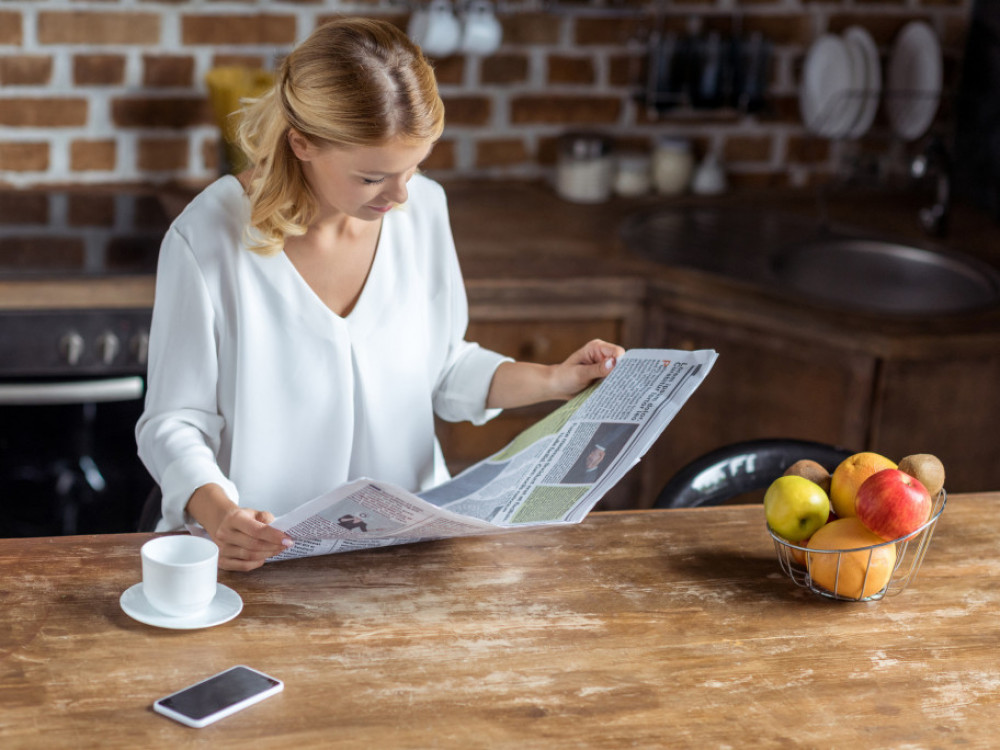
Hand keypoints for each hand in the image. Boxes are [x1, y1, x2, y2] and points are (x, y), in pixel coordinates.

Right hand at [186, 484, 292, 571]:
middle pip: (254, 545)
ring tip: (278, 549)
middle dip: (274, 546)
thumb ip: (266, 517)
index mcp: (234, 519)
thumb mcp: (253, 512)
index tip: (288, 539)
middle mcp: (225, 534)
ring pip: (250, 556)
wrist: (221, 523)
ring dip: (268, 554)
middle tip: (286, 544)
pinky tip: (265, 556)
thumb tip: (278, 528)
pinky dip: (257, 563)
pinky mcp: (221, 561)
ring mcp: (221, 549)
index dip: (274, 536)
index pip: (256, 530)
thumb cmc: (241, 518)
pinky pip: (244, 566)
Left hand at [486, 339, 625, 408]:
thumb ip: (596, 369)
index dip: (622, 363)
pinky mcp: (604, 376)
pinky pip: (614, 380)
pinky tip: (615, 395)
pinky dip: (615, 387)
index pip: (617, 352)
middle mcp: (602, 354)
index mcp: (596, 348)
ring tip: (620, 393)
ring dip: (619, 382)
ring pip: (619, 373)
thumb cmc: (564, 377)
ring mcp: (604, 366)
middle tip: (624, 387)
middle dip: (622, 374)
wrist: (556, 386)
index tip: (624, 376)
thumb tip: (613, 363)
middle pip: (621, 362)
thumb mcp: (579, 374)